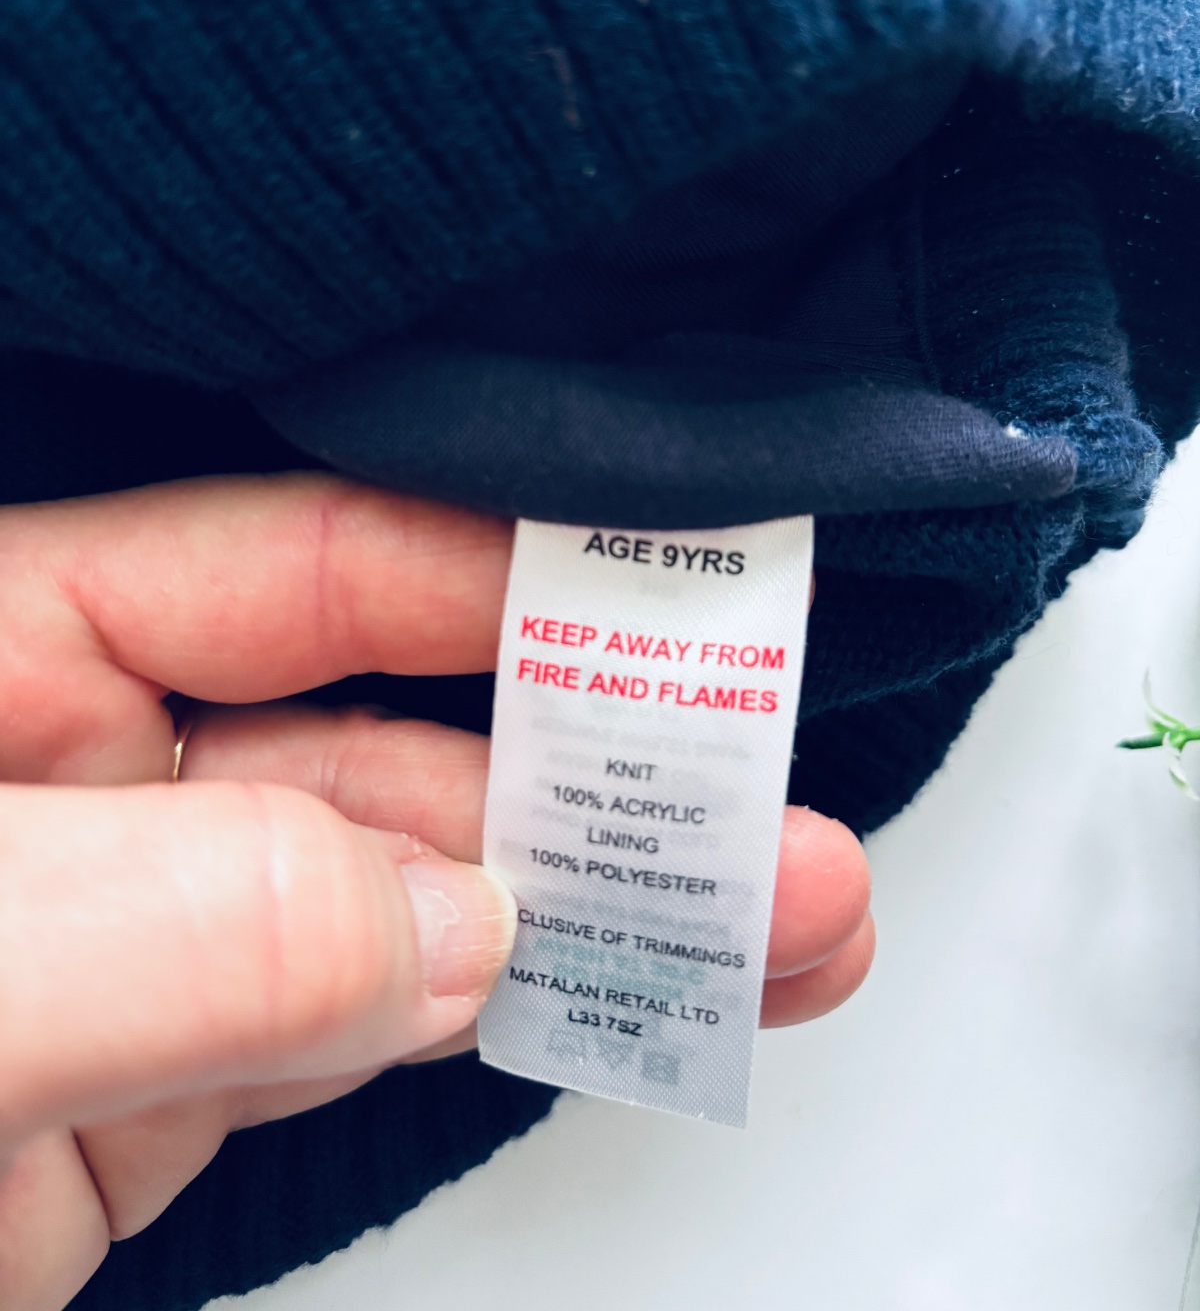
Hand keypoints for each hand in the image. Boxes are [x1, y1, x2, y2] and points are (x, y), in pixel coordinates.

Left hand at [0, 475, 872, 1308]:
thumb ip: (175, 923)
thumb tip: (449, 920)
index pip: (287, 560)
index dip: (487, 568)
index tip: (664, 590)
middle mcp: (72, 777)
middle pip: (382, 729)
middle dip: (592, 762)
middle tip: (770, 779)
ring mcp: (127, 940)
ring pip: (404, 893)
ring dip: (599, 904)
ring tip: (788, 911)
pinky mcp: (152, 1092)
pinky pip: (368, 1026)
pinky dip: (510, 1018)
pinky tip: (643, 995)